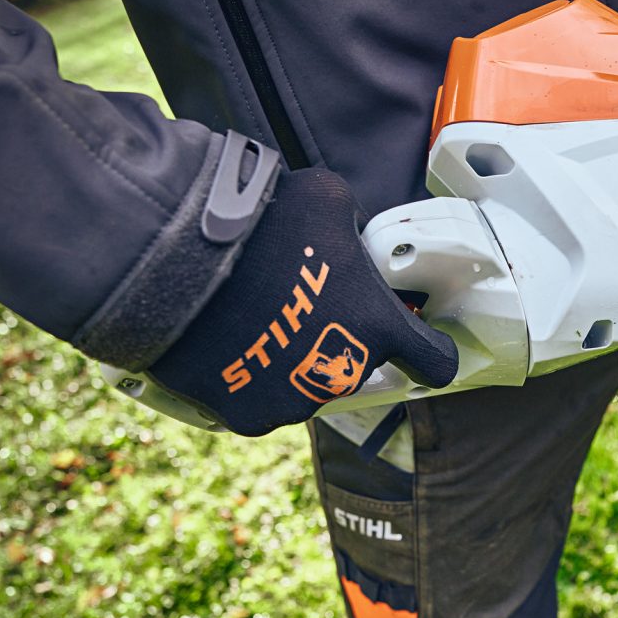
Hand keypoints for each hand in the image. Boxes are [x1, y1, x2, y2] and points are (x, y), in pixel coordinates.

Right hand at [149, 168, 457, 435]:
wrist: (182, 261)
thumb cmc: (263, 225)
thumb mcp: (328, 200)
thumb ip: (353, 225)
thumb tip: (346, 229)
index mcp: (377, 327)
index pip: (435, 360)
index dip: (428, 350)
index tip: (419, 341)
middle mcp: (343, 373)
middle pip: (358, 366)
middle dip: (342, 341)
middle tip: (305, 307)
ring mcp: (295, 401)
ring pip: (308, 387)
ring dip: (295, 362)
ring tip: (260, 322)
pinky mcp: (248, 417)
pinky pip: (261, 401)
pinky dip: (251, 380)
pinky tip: (232, 346)